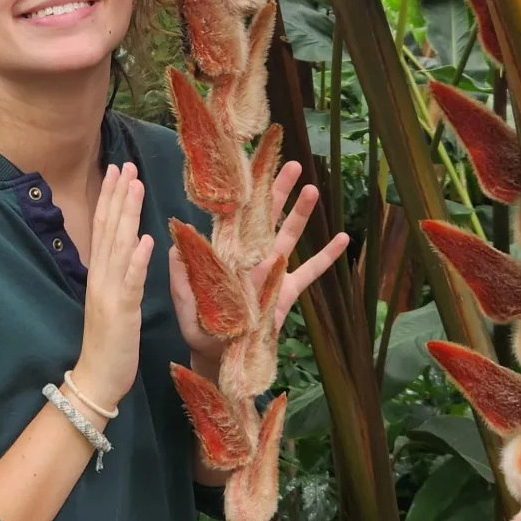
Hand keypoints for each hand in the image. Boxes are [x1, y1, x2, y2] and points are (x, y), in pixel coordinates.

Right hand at [73, 162, 153, 412]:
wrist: (96, 379)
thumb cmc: (108, 344)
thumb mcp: (113, 302)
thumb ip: (119, 274)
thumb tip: (130, 246)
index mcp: (99, 276)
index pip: (104, 229)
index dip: (111, 198)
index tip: (118, 171)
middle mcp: (100, 278)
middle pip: (108, 230)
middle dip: (117, 196)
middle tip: (125, 165)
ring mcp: (109, 294)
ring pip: (118, 247)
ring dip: (127, 216)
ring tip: (135, 187)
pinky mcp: (121, 313)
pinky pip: (130, 282)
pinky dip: (137, 260)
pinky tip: (146, 240)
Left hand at [170, 160, 349, 365]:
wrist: (218, 356)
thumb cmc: (198, 327)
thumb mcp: (185, 300)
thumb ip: (182, 274)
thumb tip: (176, 245)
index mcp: (225, 253)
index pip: (235, 216)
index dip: (243, 193)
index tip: (250, 167)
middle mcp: (250, 257)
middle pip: (266, 217)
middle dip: (277, 190)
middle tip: (291, 165)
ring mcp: (272, 272)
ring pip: (288, 236)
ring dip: (301, 213)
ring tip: (313, 188)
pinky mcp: (287, 291)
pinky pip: (310, 271)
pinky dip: (326, 256)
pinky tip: (343, 238)